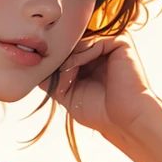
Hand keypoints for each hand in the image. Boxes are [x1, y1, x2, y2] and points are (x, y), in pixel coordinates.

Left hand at [42, 30, 159, 142]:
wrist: (123, 120)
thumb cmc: (99, 112)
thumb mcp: (68, 94)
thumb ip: (55, 78)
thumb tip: (37, 65)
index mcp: (92, 63)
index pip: (68, 53)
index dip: (54, 63)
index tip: (42, 74)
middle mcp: (103, 53)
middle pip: (72, 45)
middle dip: (59, 60)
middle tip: (51, 75)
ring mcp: (112, 46)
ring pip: (80, 43)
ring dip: (67, 59)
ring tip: (63, 76)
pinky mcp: (121, 43)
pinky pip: (94, 42)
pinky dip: (80, 54)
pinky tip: (73, 68)